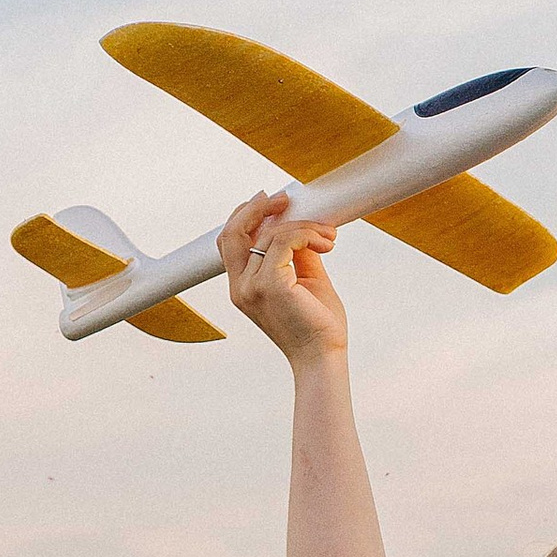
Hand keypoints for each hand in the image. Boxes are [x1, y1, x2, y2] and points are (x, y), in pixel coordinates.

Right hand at [221, 191, 345, 366]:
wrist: (323, 356)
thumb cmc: (317, 325)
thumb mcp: (304, 280)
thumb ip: (297, 254)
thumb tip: (300, 227)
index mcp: (243, 287)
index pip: (229, 242)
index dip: (245, 216)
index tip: (272, 203)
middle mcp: (240, 287)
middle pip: (232, 232)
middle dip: (257, 207)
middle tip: (286, 199)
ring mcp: (252, 287)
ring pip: (269, 234)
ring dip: (304, 226)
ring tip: (328, 236)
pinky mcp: (270, 285)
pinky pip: (286, 241)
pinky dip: (307, 234)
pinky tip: (326, 244)